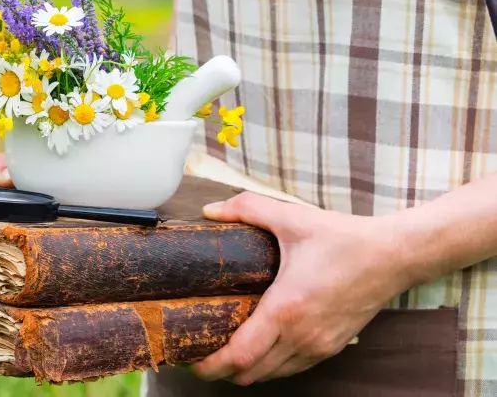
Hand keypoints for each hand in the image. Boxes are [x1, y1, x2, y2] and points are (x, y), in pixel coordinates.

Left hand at [189, 192, 415, 385]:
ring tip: (223, 349)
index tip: (189, 360)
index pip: (240, 355)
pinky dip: (269, 365)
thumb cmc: (344, 238)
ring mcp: (319, 346)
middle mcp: (302, 335)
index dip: (210, 365)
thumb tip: (211, 210)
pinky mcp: (331, 347)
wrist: (394, 255)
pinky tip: (257, 346)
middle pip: (250, 374)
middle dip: (220, 370)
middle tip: (198, 352)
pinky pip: (292, 368)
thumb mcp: (292, 218)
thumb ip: (247, 209)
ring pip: (271, 375)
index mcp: (287, 309)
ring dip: (245, 369)